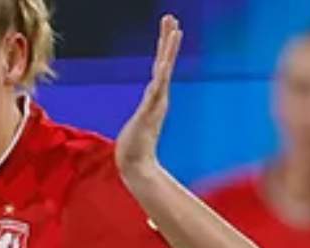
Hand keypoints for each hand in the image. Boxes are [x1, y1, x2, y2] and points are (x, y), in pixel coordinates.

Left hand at [116, 15, 182, 184]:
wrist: (136, 166)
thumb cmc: (134, 148)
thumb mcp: (138, 123)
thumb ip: (143, 114)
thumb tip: (145, 111)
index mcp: (155, 97)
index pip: (161, 67)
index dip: (165, 48)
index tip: (171, 28)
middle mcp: (159, 97)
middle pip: (165, 62)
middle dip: (168, 40)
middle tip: (172, 18)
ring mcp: (156, 104)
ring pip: (164, 71)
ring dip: (168, 51)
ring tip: (175, 30)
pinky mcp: (149, 113)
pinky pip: (156, 91)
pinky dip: (161, 77)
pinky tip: (163, 64)